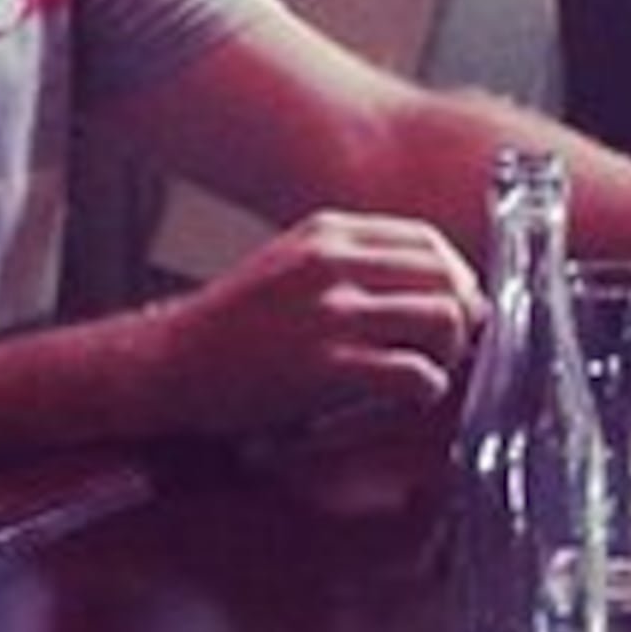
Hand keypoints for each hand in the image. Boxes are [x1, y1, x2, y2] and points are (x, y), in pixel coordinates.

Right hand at [128, 210, 486, 446]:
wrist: (168, 366)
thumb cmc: (235, 327)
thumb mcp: (293, 267)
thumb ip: (354, 266)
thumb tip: (437, 286)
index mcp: (328, 233)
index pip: (430, 243)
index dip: (456, 281)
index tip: (451, 311)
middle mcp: (332, 263)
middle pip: (448, 277)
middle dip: (462, 319)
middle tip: (446, 350)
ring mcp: (329, 313)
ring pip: (444, 319)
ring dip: (448, 354)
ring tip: (425, 373)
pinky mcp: (325, 366)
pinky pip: (415, 373)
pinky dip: (426, 390)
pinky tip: (406, 398)